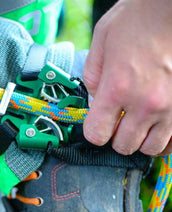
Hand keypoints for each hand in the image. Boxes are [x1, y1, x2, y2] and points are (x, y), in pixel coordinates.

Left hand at [83, 0, 171, 155]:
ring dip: (141, 139)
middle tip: (119, 121)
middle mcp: (146, 102)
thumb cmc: (140, 17)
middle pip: (123, 146)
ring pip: (150, 148)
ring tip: (139, 121)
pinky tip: (158, 124)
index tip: (98, 124)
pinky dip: (163, 138)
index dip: (94, 131)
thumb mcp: (102, 39)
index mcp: (118, 87)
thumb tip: (94, 100)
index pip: (97, 134)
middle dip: (116, 136)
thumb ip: (93, 76)